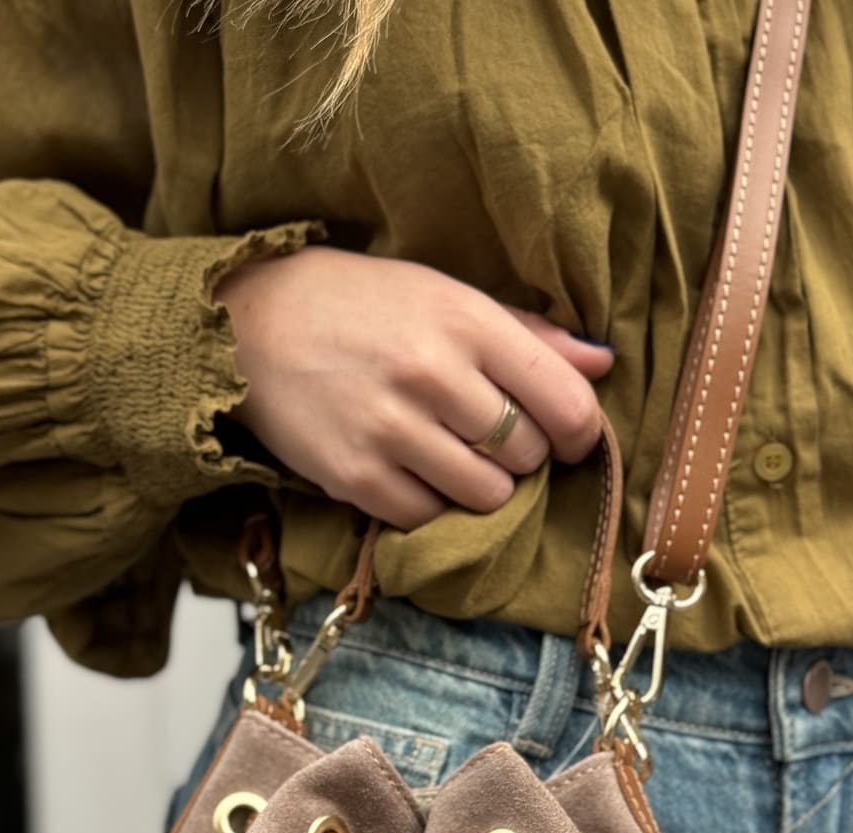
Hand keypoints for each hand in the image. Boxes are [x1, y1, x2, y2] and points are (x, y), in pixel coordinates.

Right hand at [218, 245, 615, 529]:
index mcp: (465, 320)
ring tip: (453, 457)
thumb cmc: (359, 306)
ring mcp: (392, 429)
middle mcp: (433, 374)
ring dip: (482, 487)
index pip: (564, 401)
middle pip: (528, 454)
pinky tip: (413, 472)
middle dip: (521, 455)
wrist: (250, 327)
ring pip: (487, 495)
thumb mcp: (443, 295)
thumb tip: (603, 363)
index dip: (579, 432)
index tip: (566, 436)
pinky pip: (430, 517)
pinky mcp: (356, 476)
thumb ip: (526, 335)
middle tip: (489, 437)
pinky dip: (433, 505)